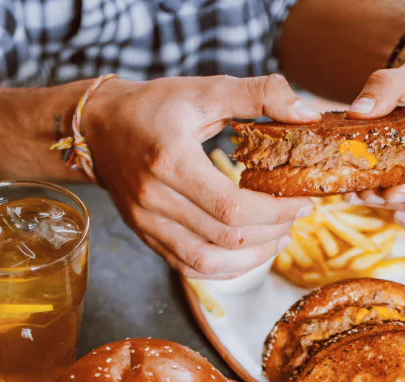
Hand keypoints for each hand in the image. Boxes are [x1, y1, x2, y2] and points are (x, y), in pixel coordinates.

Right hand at [82, 75, 318, 278]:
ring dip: (251, 258)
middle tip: (295, 216)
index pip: (232, 207)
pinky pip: (188, 267)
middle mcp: (155, 199)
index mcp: (171, 161)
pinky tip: (247, 255)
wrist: (98, 128)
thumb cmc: (152, 106)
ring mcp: (147, 222)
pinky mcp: (145, 235)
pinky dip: (224, 269)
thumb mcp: (204, 89)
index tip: (302, 201)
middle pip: (225, 237)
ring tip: (278, 240)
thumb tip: (306, 113)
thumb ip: (258, 94)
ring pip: (207, 263)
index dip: (275, 212)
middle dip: (272, 232)